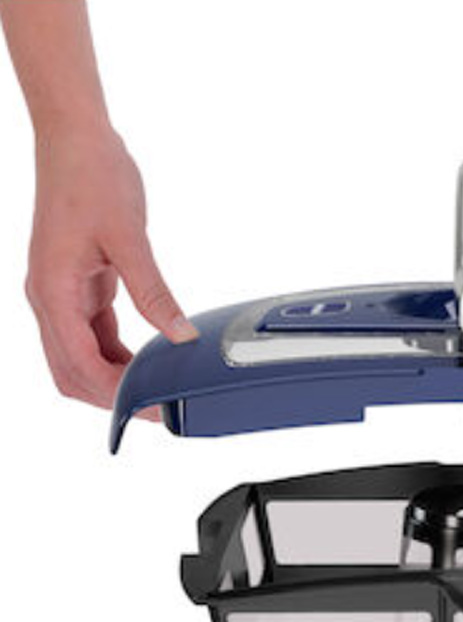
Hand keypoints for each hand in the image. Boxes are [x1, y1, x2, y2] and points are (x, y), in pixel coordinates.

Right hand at [25, 126, 196, 409]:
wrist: (75, 139)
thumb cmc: (93, 177)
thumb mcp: (129, 237)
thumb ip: (154, 292)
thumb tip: (180, 335)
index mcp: (52, 291)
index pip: (81, 365)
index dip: (116, 394)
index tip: (152, 407)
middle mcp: (48, 299)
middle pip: (71, 373)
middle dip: (110, 396)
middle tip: (156, 406)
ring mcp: (59, 295)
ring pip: (78, 358)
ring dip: (112, 378)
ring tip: (155, 387)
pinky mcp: (76, 287)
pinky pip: (91, 335)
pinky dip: (115, 354)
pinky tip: (146, 358)